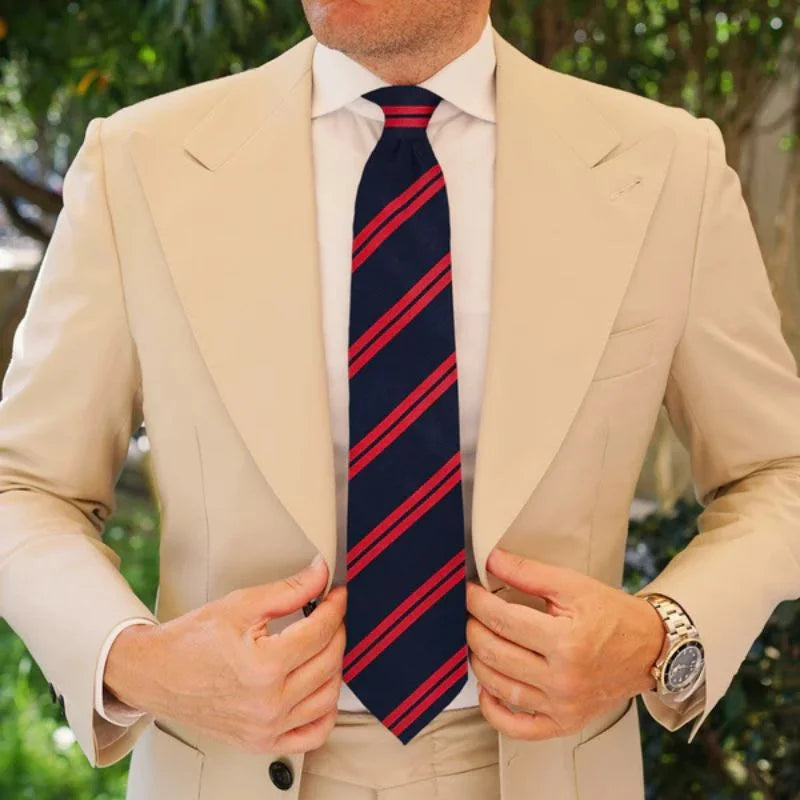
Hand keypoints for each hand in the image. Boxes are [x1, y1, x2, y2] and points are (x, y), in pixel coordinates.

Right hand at [104, 556, 346, 753]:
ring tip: (324, 644)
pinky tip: (321, 688)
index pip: (320, 631)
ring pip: (328, 697)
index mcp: (264, 667)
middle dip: (337, 630)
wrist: (154, 674)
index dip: (335, 606)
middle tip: (331, 613)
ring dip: (335, 665)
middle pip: (329, 661)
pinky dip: (325, 712)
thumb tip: (320, 575)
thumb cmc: (190, 641)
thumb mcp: (240, 604)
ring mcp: (267, 728)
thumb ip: (288, 590)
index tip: (337, 594)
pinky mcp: (261, 742)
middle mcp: (269, 703)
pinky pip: (312, 735)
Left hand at [466, 547, 663, 740]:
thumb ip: (529, 573)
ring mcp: (563, 706)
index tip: (469, 591)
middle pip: (495, 653)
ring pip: (499, 687)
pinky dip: (494, 712)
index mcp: (566, 642)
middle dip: (473, 628)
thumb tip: (493, 561)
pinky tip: (486, 689)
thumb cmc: (614, 616)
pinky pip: (518, 728)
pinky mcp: (564, 723)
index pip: (503, 620)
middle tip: (469, 613)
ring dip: (478, 661)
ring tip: (477, 641)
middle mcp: (563, 679)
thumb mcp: (573, 585)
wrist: (650, 649)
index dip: (477, 602)